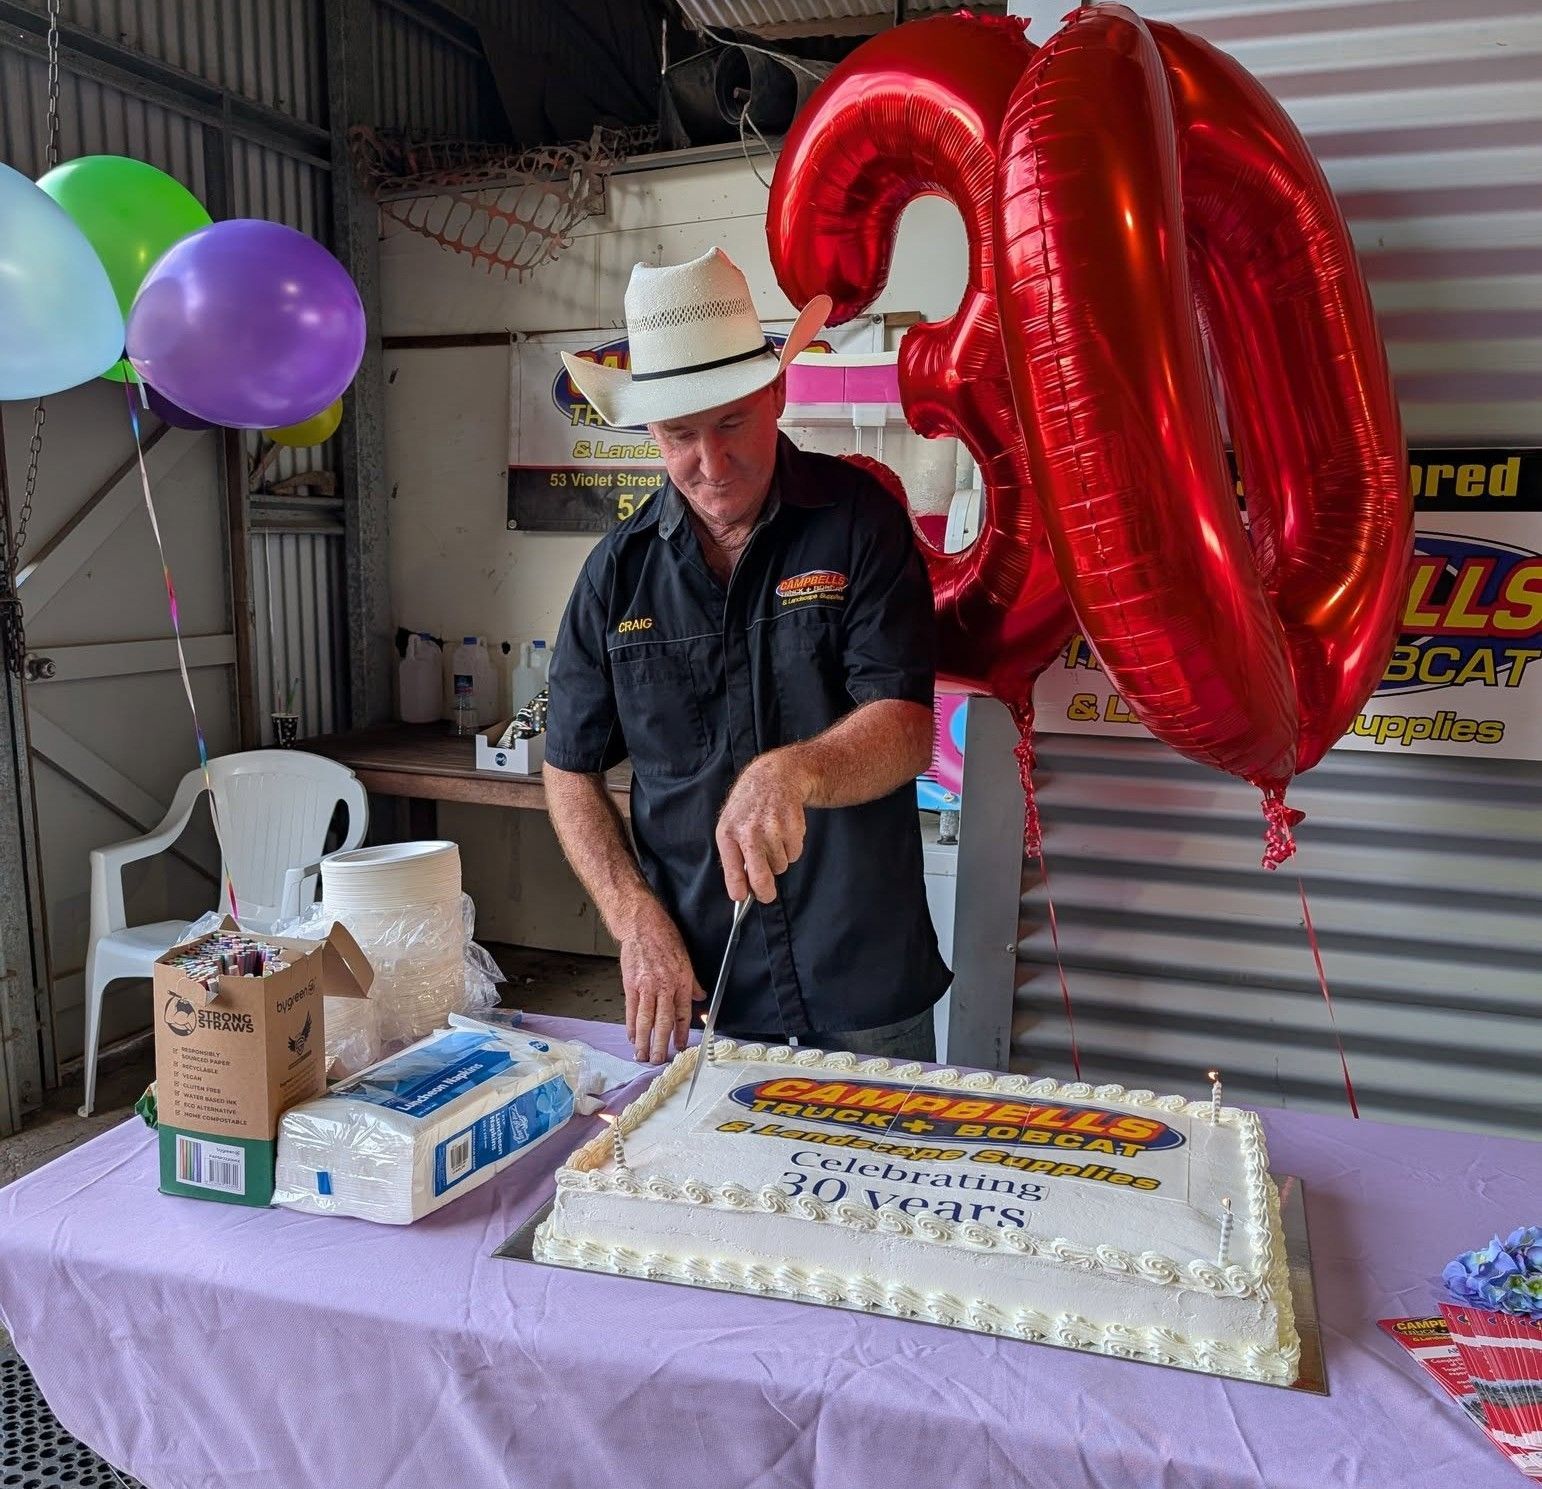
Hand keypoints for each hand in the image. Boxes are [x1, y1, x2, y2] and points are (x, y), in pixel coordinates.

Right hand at [618, 902, 703, 1061]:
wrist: (642, 926)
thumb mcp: (686, 959)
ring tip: (642, 1055)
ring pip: (645, 1020)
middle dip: (660, 1044)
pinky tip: (631, 1037)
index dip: (682, 1033)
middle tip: (658, 1060)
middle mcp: (663, 987)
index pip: (682, 1014)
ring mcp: (645, 987)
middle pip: (662, 1021)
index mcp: (680, 982)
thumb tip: (699, 997)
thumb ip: (692, 982)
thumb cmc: (665, 938)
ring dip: (644, 1040)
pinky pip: (631, 1010)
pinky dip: (631, 1025)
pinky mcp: (630, 985)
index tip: (680, 1047)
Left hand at [715, 750, 810, 903]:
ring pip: (781, 866)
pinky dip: (791, 849)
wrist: (773, 777)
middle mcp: (750, 833)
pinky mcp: (793, 827)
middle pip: (761, 877)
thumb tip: (742, 888)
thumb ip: (733, 855)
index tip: (742, 898)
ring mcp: (773, 830)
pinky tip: (784, 831)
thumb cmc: (749, 808)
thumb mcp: (730, 824)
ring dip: (779, 860)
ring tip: (773, 838)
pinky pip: (795, 854)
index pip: (733, 871)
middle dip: (765, 893)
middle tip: (767, 895)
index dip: (738, 890)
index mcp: (729, 834)